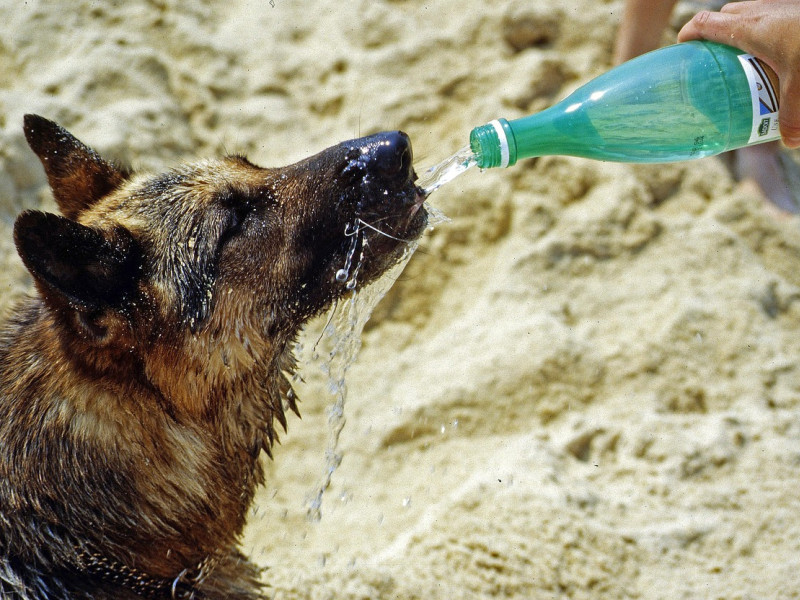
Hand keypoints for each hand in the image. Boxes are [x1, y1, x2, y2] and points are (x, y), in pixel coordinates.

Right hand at [678, 0, 799, 147]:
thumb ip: (792, 119)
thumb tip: (790, 142)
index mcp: (749, 28)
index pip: (705, 24)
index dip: (688, 35)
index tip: (682, 51)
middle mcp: (762, 11)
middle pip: (725, 16)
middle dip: (714, 34)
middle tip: (714, 61)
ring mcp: (781, 6)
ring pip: (749, 13)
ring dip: (741, 31)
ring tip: (745, 59)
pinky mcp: (796, 10)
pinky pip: (771, 16)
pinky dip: (765, 31)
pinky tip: (778, 52)